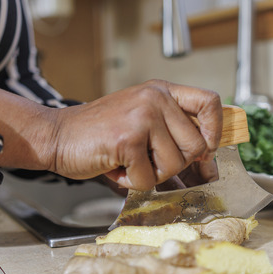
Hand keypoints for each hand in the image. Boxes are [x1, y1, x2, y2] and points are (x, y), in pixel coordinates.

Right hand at [51, 80, 221, 189]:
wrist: (57, 136)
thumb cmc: (99, 133)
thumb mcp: (140, 117)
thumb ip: (172, 129)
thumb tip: (208, 159)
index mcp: (161, 91)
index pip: (210, 102)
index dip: (215, 130)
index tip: (205, 148)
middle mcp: (155, 99)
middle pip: (196, 146)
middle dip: (174, 164)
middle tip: (146, 159)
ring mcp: (141, 118)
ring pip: (174, 166)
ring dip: (151, 175)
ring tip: (127, 161)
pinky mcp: (127, 140)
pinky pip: (149, 179)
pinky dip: (131, 182)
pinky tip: (115, 167)